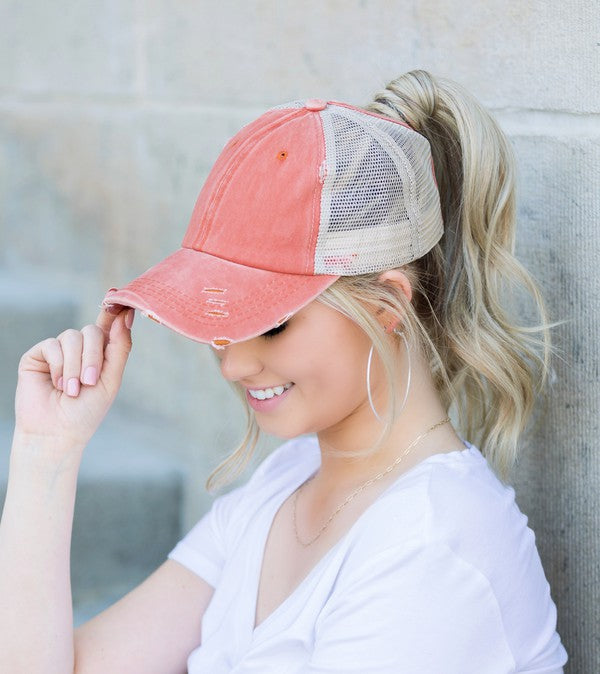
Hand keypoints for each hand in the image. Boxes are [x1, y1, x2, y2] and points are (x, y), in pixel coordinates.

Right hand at [13, 304, 134, 452]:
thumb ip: (119, 348)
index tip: (121, 300)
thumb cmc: (86, 412)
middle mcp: (80, 349)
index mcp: (101, 354)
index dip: (114, 310)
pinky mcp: (39, 355)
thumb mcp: (110, 380)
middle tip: (89, 381)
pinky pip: (53, 345)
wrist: (55, 433)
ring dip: (75, 366)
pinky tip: (56, 384)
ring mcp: (59, 350)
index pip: (108, 325)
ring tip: (72, 390)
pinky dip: (59, 366)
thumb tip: (125, 316)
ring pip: (72, 337)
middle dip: (93, 356)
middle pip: (92, 331)